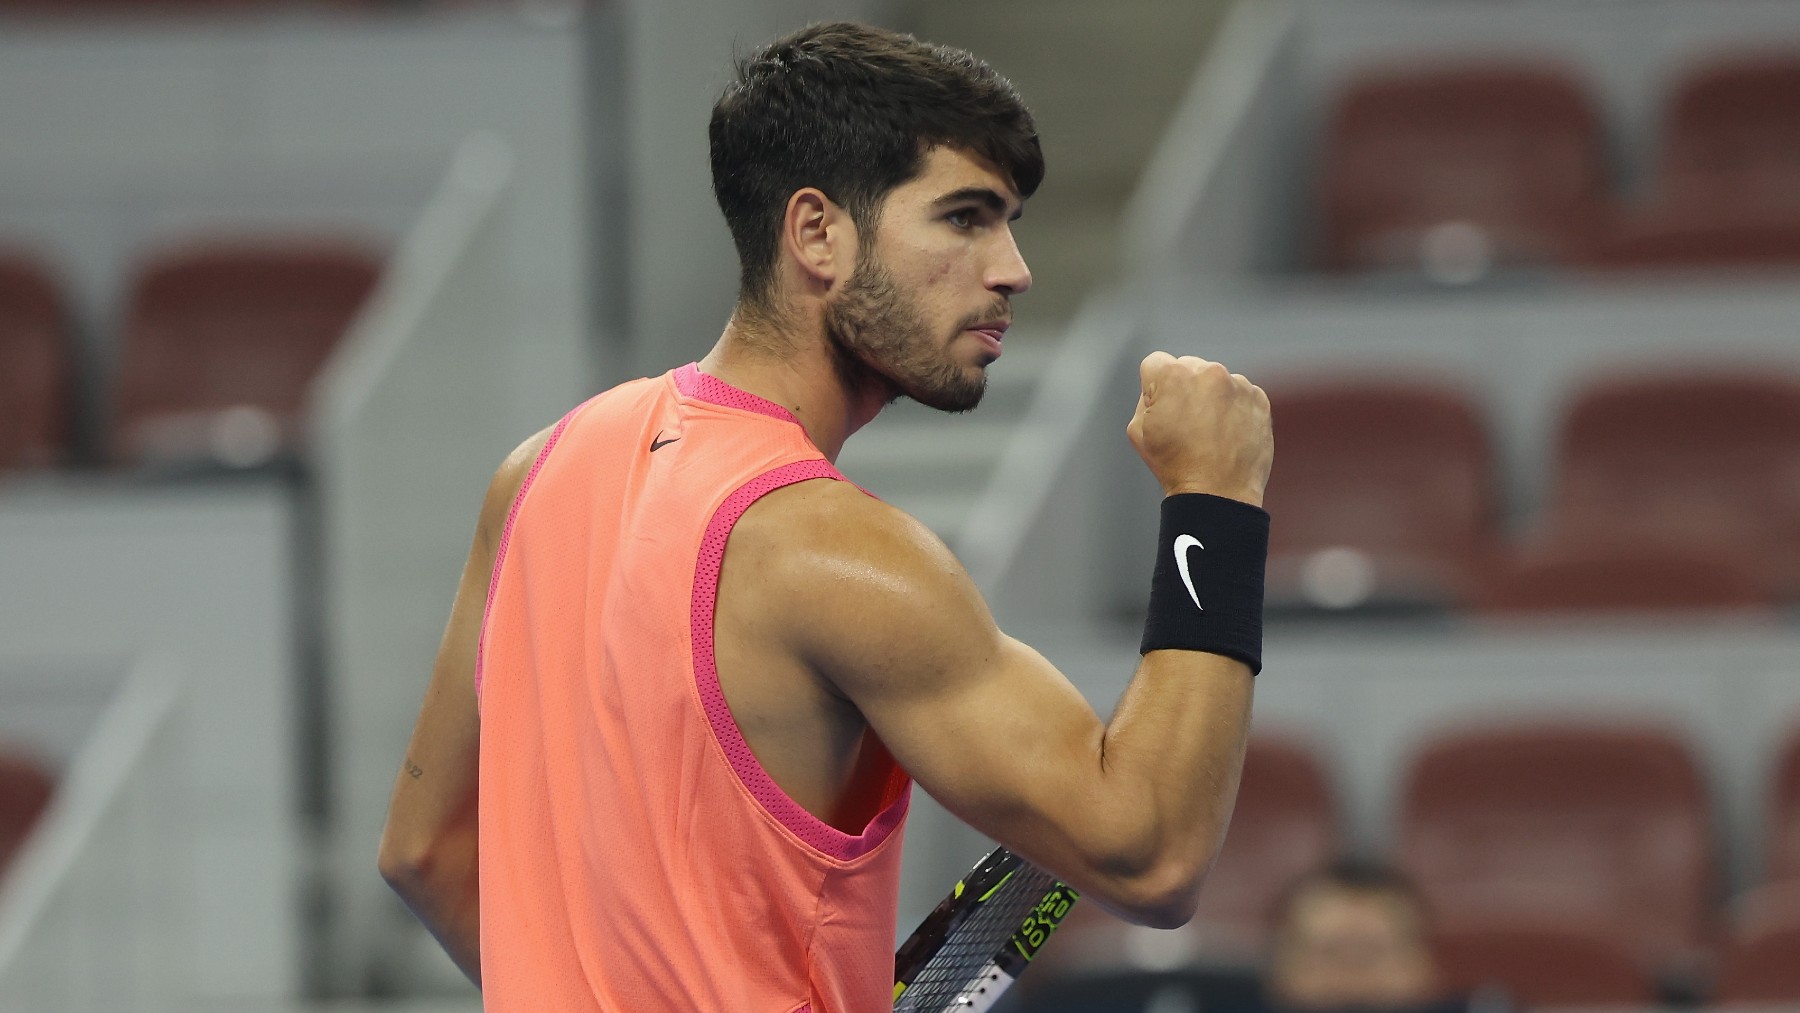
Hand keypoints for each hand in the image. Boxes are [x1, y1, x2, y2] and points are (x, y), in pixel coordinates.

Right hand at [1126, 351, 1272, 505]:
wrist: (1218, 492)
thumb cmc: (1176, 465)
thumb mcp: (1137, 430)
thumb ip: (1145, 397)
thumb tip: (1161, 389)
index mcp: (1174, 375)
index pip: (1155, 364)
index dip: (1153, 389)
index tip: (1162, 411)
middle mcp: (1209, 371)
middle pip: (1188, 368)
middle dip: (1184, 389)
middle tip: (1186, 424)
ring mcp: (1238, 384)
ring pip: (1215, 381)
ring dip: (1210, 398)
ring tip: (1209, 433)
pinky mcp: (1258, 399)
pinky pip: (1239, 394)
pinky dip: (1233, 409)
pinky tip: (1226, 434)